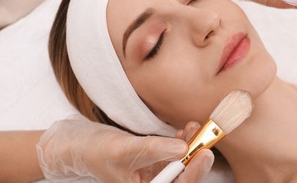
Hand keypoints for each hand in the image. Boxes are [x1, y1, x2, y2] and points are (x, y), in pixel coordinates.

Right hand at [36, 115, 213, 181]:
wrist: (84, 144)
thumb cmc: (97, 151)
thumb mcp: (124, 150)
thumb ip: (153, 149)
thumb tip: (182, 148)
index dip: (194, 173)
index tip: (205, 154)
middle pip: (183, 177)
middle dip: (195, 157)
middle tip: (205, 138)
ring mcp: (156, 174)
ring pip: (182, 163)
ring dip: (190, 146)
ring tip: (194, 128)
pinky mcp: (156, 161)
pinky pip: (175, 154)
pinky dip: (182, 142)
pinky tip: (185, 131)